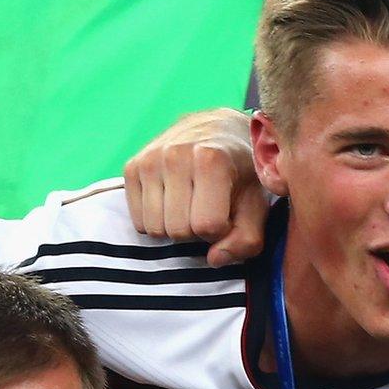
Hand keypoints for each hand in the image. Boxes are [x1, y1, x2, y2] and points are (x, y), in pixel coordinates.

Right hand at [122, 108, 268, 265]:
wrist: (216, 129)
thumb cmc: (241, 172)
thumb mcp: (257, 204)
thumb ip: (247, 239)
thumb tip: (215, 260)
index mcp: (211, 160)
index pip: (206, 226)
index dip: (220, 231)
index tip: (227, 215)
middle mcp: (176, 155)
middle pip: (178, 230)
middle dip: (196, 231)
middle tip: (206, 210)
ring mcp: (150, 160)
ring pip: (155, 228)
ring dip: (174, 227)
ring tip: (189, 206)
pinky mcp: (132, 167)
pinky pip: (139, 221)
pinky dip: (157, 221)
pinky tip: (171, 202)